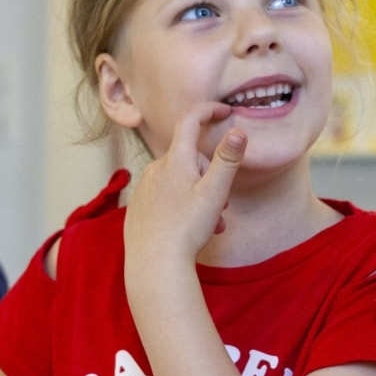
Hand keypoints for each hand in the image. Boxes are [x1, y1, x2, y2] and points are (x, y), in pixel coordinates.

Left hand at [124, 102, 245, 265]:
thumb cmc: (186, 228)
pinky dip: (180, 206)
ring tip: (211, 225)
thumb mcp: (214, 192)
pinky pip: (163, 198)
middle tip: (223, 204)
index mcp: (175, 161)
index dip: (208, 111)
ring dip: (198, 196)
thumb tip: (238, 131)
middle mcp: (154, 169)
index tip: (225, 111)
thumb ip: (227, 160)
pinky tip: (186, 229)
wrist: (154, 265)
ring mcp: (143, 189)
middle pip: (189, 159)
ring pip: (178, 181)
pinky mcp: (137, 208)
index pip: (190, 121)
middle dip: (210, 175)